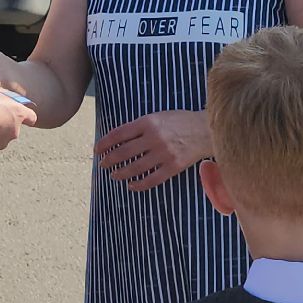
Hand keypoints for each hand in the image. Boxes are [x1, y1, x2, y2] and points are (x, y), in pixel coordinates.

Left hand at [95, 109, 211, 190]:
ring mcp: (164, 153)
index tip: (97, 150)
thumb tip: (119, 139)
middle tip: (102, 164)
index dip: (105, 143)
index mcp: (148, 122)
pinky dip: (139, 184)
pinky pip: (152, 179)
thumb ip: (140, 126)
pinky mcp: (173, 166)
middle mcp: (154, 137)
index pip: (119, 134)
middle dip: (109, 160)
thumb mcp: (158, 116)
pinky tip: (132, 185)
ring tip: (114, 175)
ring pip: (135, 167)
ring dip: (121, 173)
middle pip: (124, 152)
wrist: (206, 130)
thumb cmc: (180, 121)